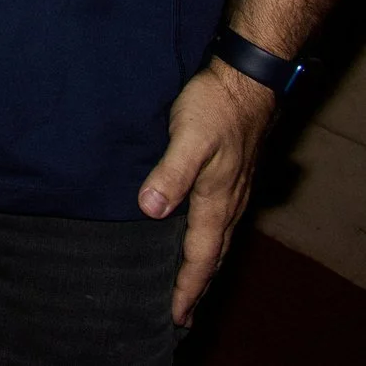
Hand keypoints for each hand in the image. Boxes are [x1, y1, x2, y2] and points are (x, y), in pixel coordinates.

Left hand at [138, 58, 275, 322]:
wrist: (245, 79)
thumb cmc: (215, 107)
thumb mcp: (188, 138)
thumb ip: (170, 174)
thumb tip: (149, 210)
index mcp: (216, 201)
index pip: (200, 256)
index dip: (186, 287)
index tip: (175, 316)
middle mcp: (226, 203)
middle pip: (210, 256)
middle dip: (195, 287)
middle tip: (180, 316)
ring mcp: (229, 190)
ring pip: (214, 240)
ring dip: (201, 266)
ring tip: (187, 287)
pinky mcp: (226, 176)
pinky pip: (216, 221)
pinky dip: (204, 241)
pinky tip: (193, 237)